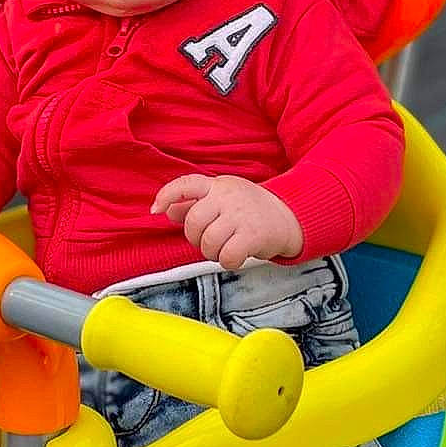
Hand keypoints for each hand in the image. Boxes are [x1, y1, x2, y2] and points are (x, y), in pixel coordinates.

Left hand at [152, 175, 301, 269]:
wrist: (290, 217)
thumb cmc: (249, 210)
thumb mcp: (222, 200)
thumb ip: (195, 204)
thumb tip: (167, 210)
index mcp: (217, 186)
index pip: (186, 184)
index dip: (167, 196)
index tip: (156, 210)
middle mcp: (228, 196)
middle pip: (193, 222)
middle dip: (195, 239)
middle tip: (210, 241)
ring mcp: (241, 215)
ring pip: (208, 242)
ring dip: (213, 253)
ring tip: (225, 249)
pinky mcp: (253, 234)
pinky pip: (227, 256)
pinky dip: (228, 262)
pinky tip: (236, 256)